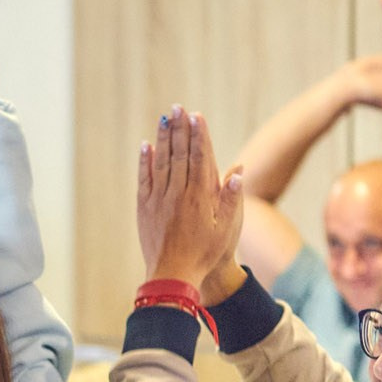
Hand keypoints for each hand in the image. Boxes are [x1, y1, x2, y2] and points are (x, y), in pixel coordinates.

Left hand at [137, 106, 242, 288]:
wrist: (173, 275)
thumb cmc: (205, 254)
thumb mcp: (226, 229)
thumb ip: (231, 199)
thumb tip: (238, 171)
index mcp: (200, 196)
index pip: (200, 158)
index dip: (199, 135)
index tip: (197, 116)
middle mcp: (178, 193)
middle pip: (180, 154)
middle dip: (180, 129)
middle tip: (178, 107)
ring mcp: (159, 199)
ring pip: (161, 162)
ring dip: (163, 138)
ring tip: (164, 118)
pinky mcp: (144, 208)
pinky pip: (144, 179)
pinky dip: (145, 161)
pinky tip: (146, 146)